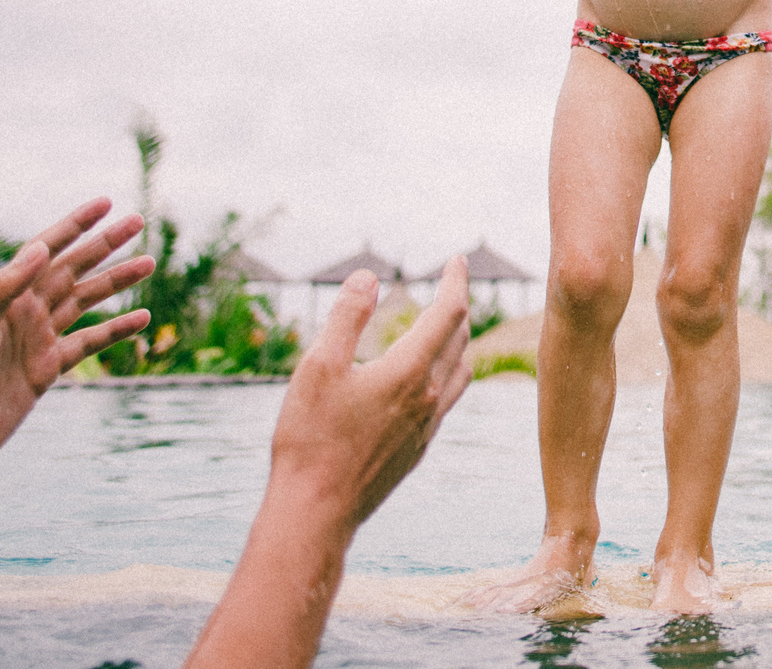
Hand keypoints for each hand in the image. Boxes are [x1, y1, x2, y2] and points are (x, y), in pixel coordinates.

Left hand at [0, 197, 154, 491]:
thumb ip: (0, 292)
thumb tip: (38, 249)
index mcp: (3, 300)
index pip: (45, 251)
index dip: (74, 225)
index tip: (105, 203)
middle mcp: (22, 314)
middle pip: (72, 270)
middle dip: (104, 245)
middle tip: (138, 221)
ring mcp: (35, 342)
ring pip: (85, 302)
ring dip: (116, 282)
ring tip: (148, 263)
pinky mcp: (44, 373)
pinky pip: (88, 343)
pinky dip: (115, 330)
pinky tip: (140, 319)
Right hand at [270, 259, 471, 531]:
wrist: (316, 512)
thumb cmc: (310, 439)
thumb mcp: (318, 367)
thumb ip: (347, 317)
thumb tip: (369, 277)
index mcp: (409, 372)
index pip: (449, 314)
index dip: (455, 282)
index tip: (457, 260)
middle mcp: (429, 398)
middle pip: (460, 340)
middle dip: (458, 306)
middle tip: (452, 284)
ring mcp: (426, 427)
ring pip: (461, 372)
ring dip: (460, 341)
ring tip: (448, 326)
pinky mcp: (418, 450)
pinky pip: (448, 401)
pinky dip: (449, 374)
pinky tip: (429, 379)